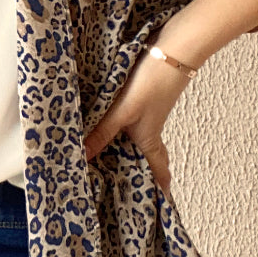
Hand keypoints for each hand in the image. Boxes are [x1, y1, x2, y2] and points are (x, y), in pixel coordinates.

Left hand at [82, 49, 194, 200]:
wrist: (173, 50)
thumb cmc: (153, 82)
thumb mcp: (123, 111)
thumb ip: (103, 132)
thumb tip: (84, 156)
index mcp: (149, 140)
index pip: (158, 171)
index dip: (159, 189)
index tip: (160, 206)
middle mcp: (151, 130)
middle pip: (151, 159)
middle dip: (145, 174)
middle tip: (134, 190)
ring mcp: (149, 115)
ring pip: (142, 141)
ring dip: (133, 152)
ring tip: (116, 162)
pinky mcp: (145, 100)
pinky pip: (136, 124)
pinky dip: (126, 132)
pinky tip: (113, 127)